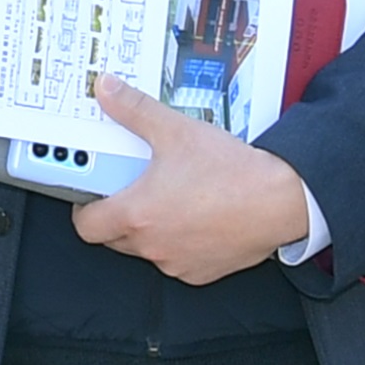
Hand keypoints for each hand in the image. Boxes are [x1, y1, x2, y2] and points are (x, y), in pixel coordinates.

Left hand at [75, 76, 317, 286]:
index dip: (84, 208)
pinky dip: (180, 243)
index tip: (93, 192)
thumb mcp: (176, 130)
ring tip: (171, 198)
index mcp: (137, 214)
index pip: (86, 225)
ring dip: (150, 229)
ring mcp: (176, 263)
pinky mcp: (201, 273)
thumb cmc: (231, 172)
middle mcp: (152, 245)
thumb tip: (108, 91)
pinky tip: (197, 217)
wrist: (280, 200)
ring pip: (147, 250)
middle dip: (118, 215)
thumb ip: (135, 110)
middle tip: (134, 188)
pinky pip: (177, 261)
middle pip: (114, 238)